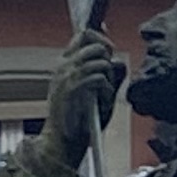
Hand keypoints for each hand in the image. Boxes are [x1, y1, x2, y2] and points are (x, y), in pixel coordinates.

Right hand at [45, 27, 128, 163]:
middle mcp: (63, 66)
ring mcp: (67, 76)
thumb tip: (114, 54)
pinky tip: (102, 102)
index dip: (101, 37)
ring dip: (109, 77)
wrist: (63, 141)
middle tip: (108, 77)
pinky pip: (100, 78)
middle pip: (95, 44)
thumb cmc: (79, 118)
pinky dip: (106, 90)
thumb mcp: (91, 89)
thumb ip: (102, 69)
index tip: (109, 50)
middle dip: (109, 59)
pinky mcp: (72, 90)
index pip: (83, 34)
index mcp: (64, 63)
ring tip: (104, 92)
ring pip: (101, 61)